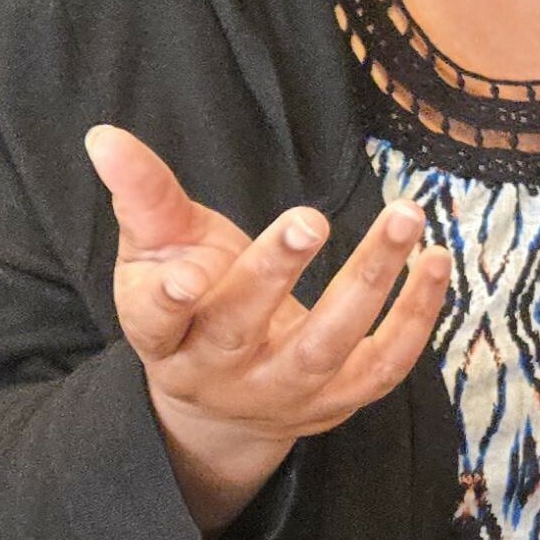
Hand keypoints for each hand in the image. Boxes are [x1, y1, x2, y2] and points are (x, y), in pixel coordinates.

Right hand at [85, 124, 450, 537]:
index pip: (158, 321)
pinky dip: (416, 315)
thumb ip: (143, 195)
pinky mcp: (339, 401)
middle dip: (277, 276)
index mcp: (166, 336)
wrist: (223, 403)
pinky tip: (436, 261)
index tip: (187, 274)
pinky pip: (385, 364)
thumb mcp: (159, 249)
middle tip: (310, 217)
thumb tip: (103, 136)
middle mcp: (220, 373)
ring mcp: (283, 393)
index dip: (170, 301)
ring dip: (370, 279)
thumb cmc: (191, 302)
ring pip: (327, 346)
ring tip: (405, 216)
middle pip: (245, 328)